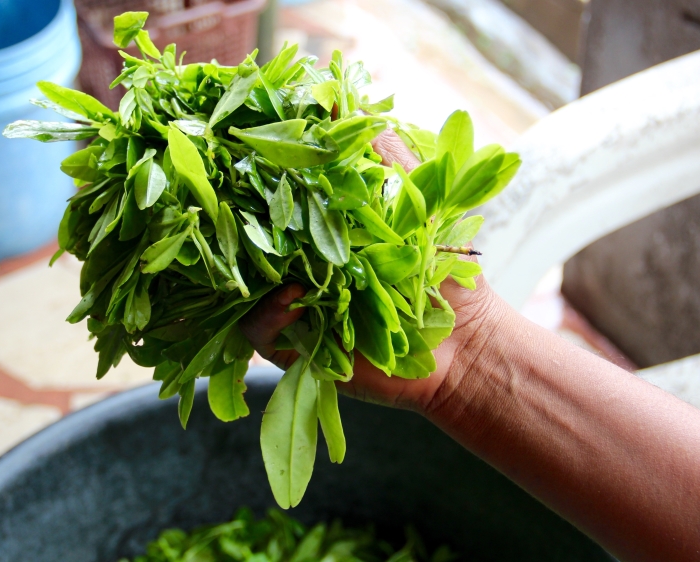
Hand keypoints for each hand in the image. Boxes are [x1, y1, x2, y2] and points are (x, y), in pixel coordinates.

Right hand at [240, 131, 501, 416]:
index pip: (269, 194)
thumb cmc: (444, 273)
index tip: (247, 148)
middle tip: (237, 194)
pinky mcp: (291, 346)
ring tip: (278, 254)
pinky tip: (295, 296)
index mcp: (319, 226)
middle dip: (235, 216)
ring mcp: (289, 304)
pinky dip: (268, 311)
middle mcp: (296, 262)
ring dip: (250, 265)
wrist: (464, 346)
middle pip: (242, 235)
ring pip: (238, 282)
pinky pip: (255, 329)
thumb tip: (335, 94)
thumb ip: (380, 153)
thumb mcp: (417, 199)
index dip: (252, 172)